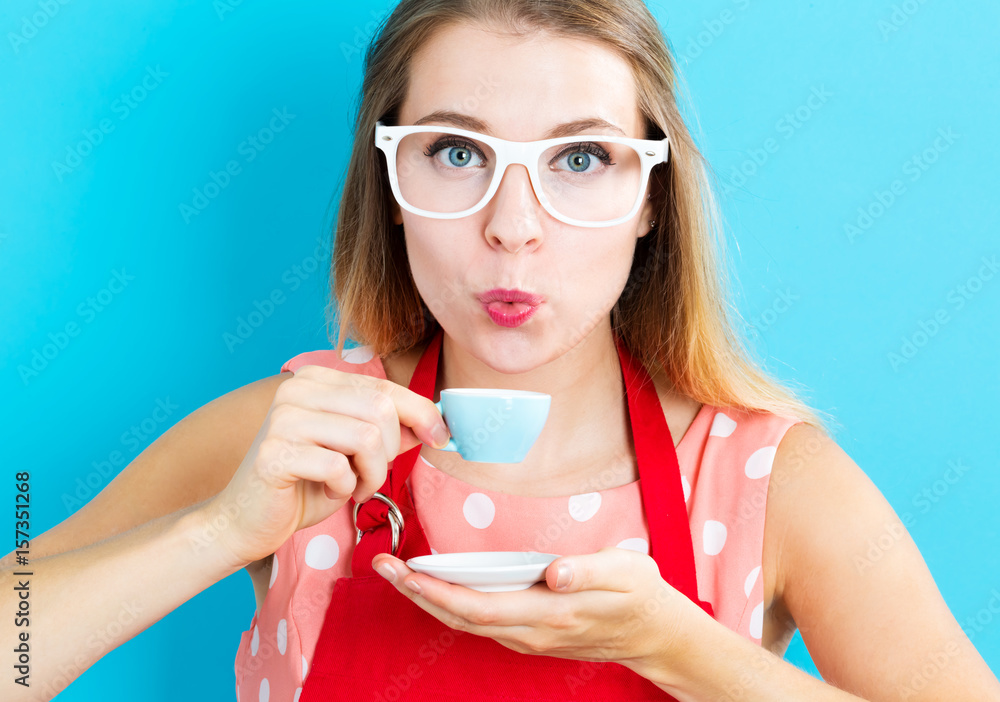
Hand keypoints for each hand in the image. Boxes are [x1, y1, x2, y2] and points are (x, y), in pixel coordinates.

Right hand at [202, 364, 449, 566]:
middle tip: (373, 473)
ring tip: (356, 486)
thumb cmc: (305, 484)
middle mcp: (297, 390)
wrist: (247, 520)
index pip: (384, 387)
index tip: (442, 436)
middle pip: (380, 408)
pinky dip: (346, 487)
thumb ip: (390, 431)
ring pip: (366, 437)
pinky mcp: (276, 453)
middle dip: (392, 449)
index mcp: (317, 380)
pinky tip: (331, 492)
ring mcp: (283, 418)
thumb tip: (436, 422)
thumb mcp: (355, 452)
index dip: (421, 412)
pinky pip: (339, 467)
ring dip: (372, 472)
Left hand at [372, 547, 701, 670]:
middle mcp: (531, 632)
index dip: (437, 591)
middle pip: (460, 617)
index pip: (479, 606)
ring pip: (466, 622)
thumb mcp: (626, 573)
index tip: (405, 570)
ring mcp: (528, 637)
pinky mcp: (529, 633)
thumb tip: (553, 573)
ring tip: (399, 573)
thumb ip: (589, 571)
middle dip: (417, 593)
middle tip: (383, 565)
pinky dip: (451, 603)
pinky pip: (480, 621)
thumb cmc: (639, 596)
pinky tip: (438, 585)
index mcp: (550, 613)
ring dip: (428, 599)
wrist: (656, 634)